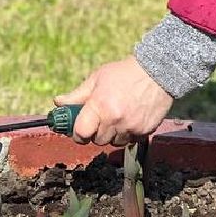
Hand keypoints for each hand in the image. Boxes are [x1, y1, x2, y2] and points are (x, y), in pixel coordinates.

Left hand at [55, 56, 173, 145]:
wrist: (157, 73)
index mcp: (99, 105)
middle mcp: (114, 120)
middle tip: (99, 119)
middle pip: (97, 140)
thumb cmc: (123, 74)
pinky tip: (129, 119)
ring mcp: (131, 127)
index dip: (77, 134)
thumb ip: (77, 95)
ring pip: (113, 143)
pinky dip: (126, 134)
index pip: (81, 133)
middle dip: (95, 133)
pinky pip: (129, 141)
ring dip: (111, 134)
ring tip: (116, 117)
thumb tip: (58, 102)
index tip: (79, 130)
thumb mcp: (97, 79)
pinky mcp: (144, 132)